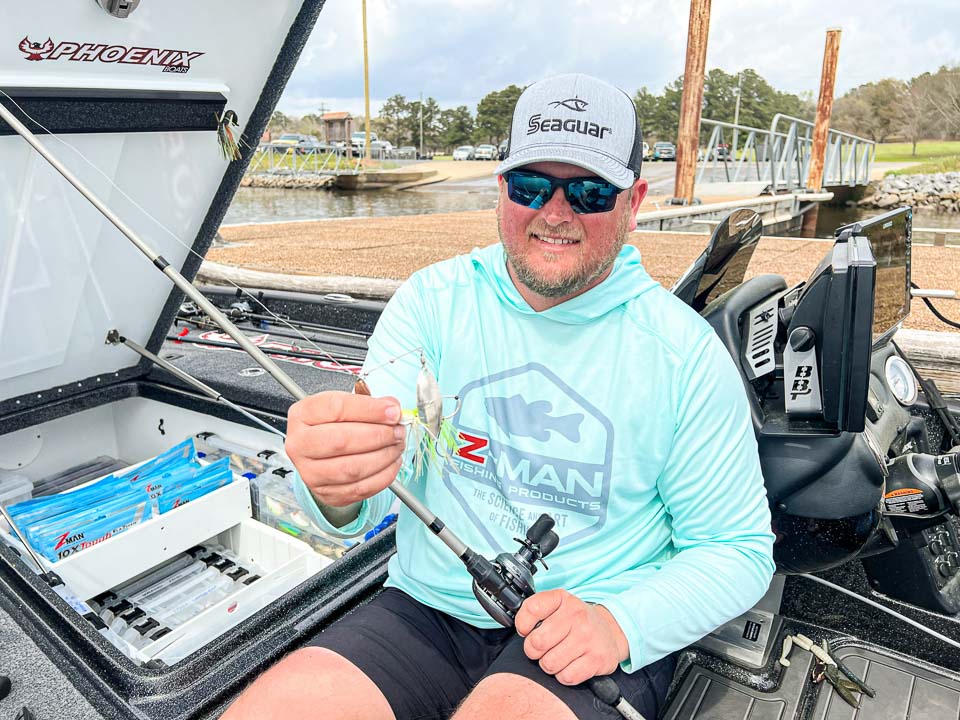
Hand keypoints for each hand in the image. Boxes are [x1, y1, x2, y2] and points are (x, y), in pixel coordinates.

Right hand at [285, 391, 404, 506]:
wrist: (321, 453)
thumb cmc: (333, 425)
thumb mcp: (345, 405)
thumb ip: (368, 403)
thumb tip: (392, 409)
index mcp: (303, 415)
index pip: (336, 409)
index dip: (369, 410)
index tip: (393, 411)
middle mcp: (300, 444)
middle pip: (342, 441)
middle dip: (379, 435)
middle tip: (398, 431)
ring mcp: (310, 472)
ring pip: (352, 468)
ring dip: (384, 456)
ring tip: (396, 445)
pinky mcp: (326, 493)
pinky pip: (360, 488)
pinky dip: (384, 475)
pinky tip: (392, 462)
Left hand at [514, 589, 628, 685]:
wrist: (610, 631)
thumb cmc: (576, 621)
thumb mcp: (557, 606)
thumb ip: (534, 611)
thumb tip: (521, 628)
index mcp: (563, 599)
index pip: (531, 609)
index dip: (523, 625)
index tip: (527, 630)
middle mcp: (577, 616)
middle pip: (537, 642)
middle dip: (534, 651)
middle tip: (543, 648)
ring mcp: (588, 638)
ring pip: (549, 663)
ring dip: (549, 665)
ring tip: (558, 657)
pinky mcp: (597, 659)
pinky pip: (567, 677)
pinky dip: (564, 676)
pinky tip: (570, 666)